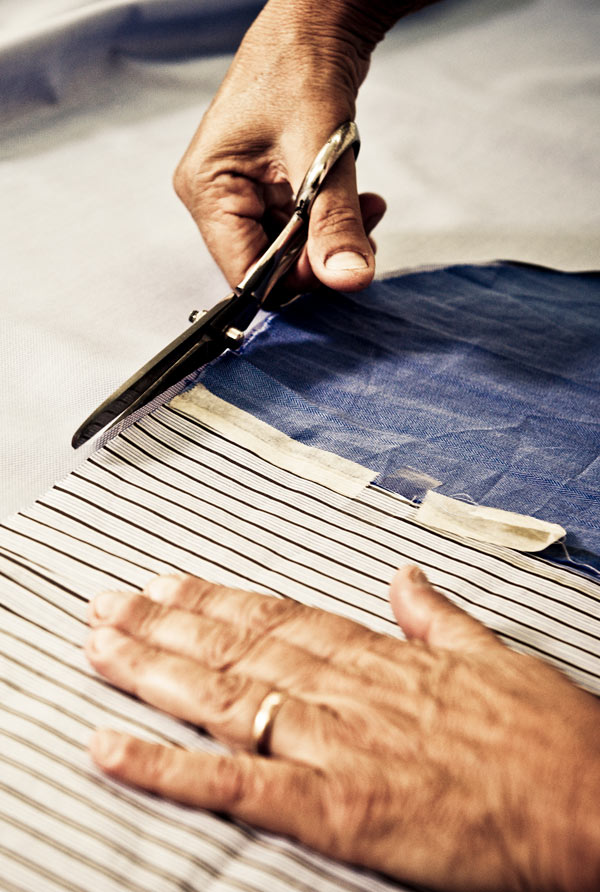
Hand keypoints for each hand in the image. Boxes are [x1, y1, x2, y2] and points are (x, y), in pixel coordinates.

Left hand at [86, 565, 599, 891]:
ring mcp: (336, 745)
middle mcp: (346, 691)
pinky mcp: (336, 808)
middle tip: (106, 604)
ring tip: (99, 647)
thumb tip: (405, 579)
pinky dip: (168, 765)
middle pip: (236, 649)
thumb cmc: (549, 736)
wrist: (591, 802)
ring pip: (224, 698)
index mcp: (380, 659)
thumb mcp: (492, 654)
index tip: (171, 583)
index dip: (217, 601)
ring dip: (153, 671)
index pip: (278, 618)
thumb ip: (434, 615)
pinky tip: (113, 749)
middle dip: (165, 624)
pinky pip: (235, 783)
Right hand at [173, 0, 394, 295]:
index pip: (242, 272)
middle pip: (268, 265)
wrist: (318, 23)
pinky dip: (333, 223)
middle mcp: (217, 197)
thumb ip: (335, 223)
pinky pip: (302, 228)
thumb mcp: (321, 153)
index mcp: (208, 189)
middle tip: (361, 234)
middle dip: (320, 257)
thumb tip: (346, 278)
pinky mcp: (268, 189)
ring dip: (333, 239)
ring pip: (291, 250)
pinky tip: (361, 202)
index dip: (291, 280)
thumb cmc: (300, 65)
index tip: (335, 266)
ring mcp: (243, 194)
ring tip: (367, 209)